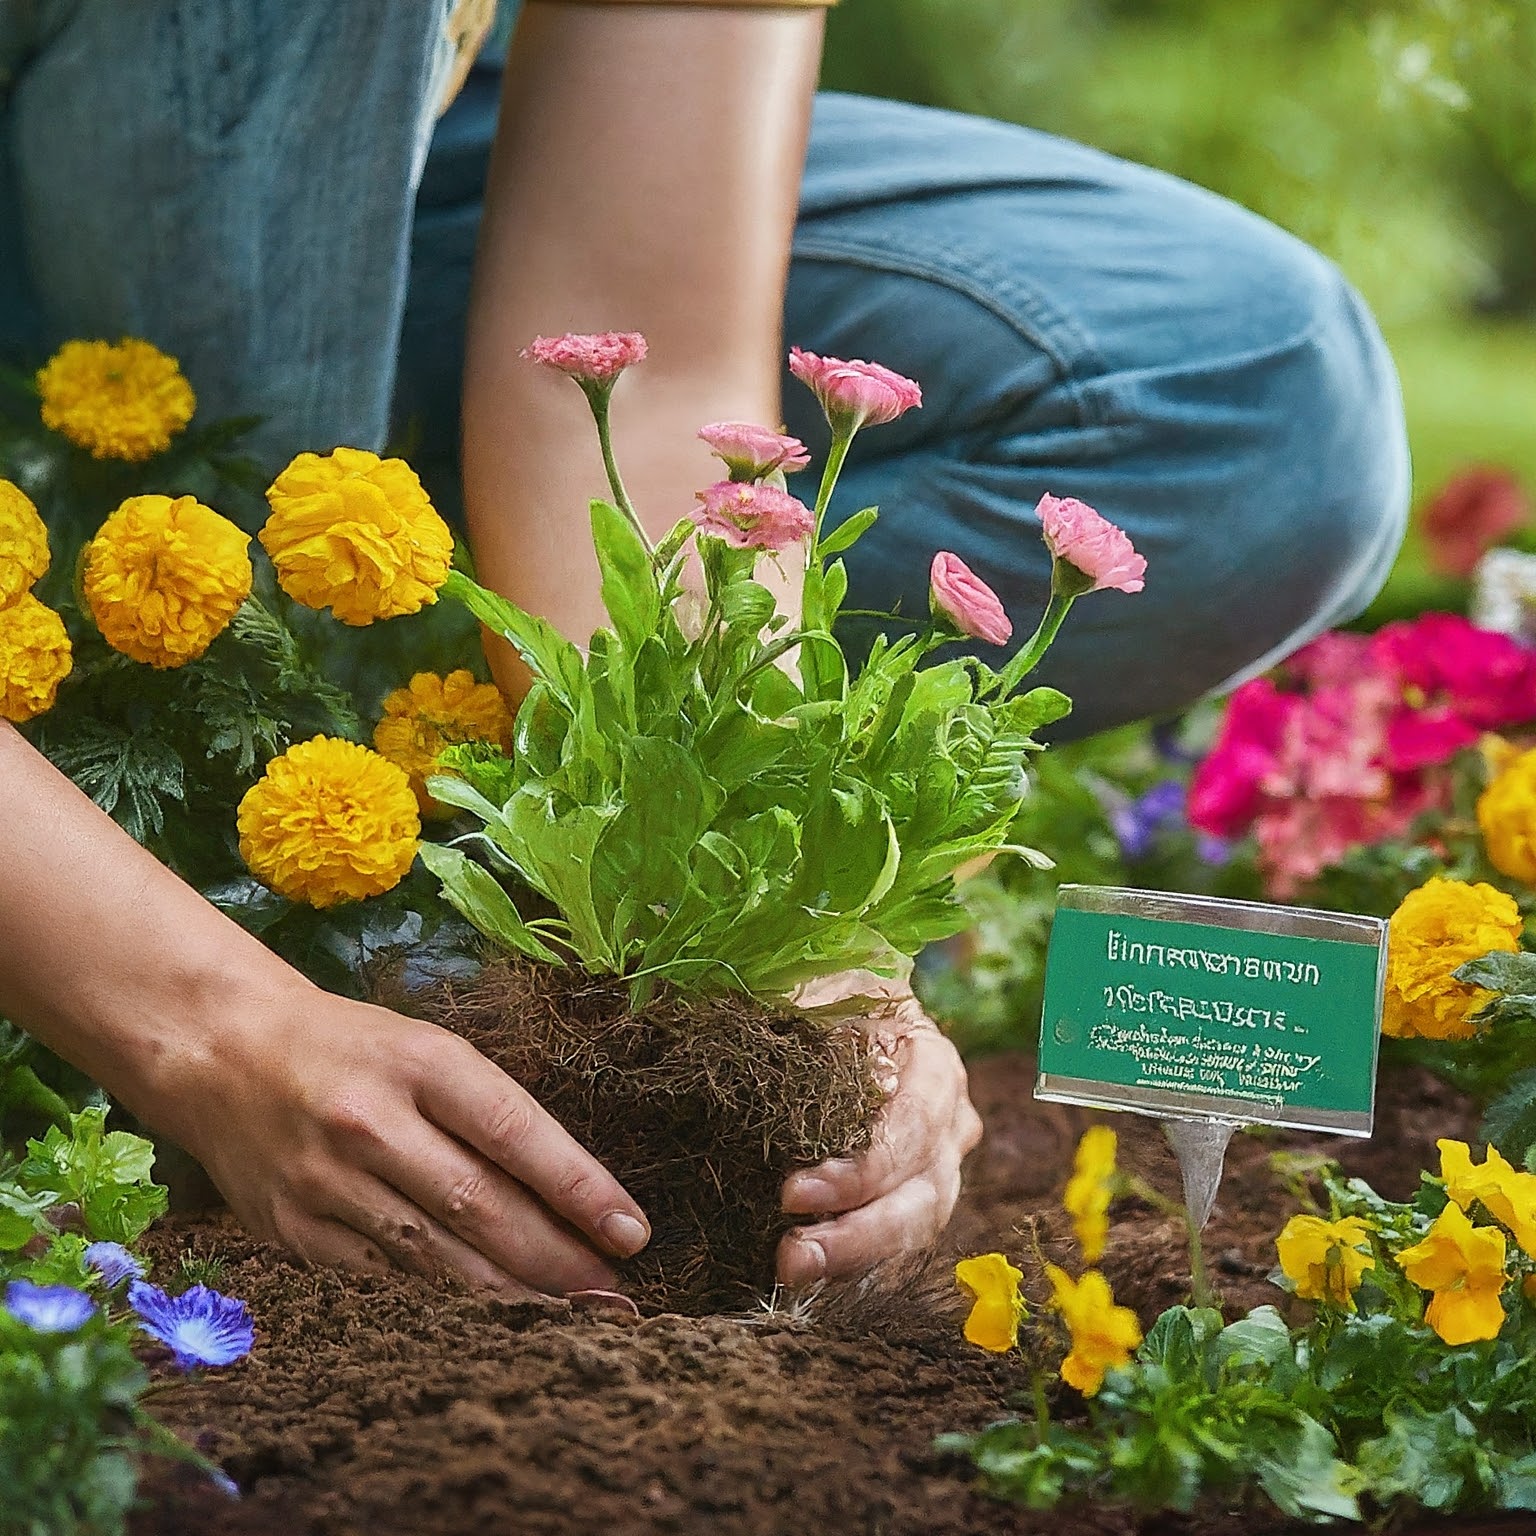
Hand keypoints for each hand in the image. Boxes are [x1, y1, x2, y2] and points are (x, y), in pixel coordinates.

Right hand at [0, 727, 648, 1298]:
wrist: (223, 1052)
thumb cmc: (352, 1048)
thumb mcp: (426, 1050)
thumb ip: (489, 1113)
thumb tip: (570, 1193)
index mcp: (417, 1060)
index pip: (514, 1130)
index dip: (579, 1188)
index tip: (632, 1233)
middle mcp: (370, 1121)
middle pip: (480, 1206)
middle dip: (557, 1261)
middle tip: (615, 1299)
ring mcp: (326, 1182)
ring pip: (435, 1258)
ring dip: (510, 1299)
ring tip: (570, 1319)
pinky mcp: (294, 1232)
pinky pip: (383, 1284)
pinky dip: (441, 1308)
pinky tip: (487, 1325)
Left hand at [776, 988, 981, 1284]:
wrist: (840, 999)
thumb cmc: (829, 991)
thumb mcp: (827, 993)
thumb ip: (836, 1033)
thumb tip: (871, 1087)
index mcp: (936, 1066)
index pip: (911, 1131)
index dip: (859, 1171)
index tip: (792, 1194)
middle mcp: (950, 1121)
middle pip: (924, 1194)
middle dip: (859, 1235)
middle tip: (792, 1257)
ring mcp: (939, 1162)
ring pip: (917, 1226)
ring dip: (856, 1257)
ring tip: (793, 1269)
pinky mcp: (913, 1191)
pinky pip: (897, 1237)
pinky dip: (857, 1260)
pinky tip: (809, 1273)